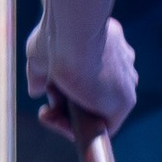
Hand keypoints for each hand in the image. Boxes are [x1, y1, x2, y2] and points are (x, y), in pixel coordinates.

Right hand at [27, 9, 137, 139]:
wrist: (73, 32)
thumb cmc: (56, 35)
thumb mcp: (40, 55)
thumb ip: (39, 74)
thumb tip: (35, 91)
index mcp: (108, 49)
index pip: (92, 78)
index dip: (68, 90)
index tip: (48, 91)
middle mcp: (120, 65)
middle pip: (93, 97)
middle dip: (65, 105)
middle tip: (46, 107)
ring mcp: (125, 83)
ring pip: (94, 111)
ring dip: (68, 115)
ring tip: (48, 110)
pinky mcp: (126, 101)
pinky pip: (99, 127)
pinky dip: (75, 128)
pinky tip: (56, 120)